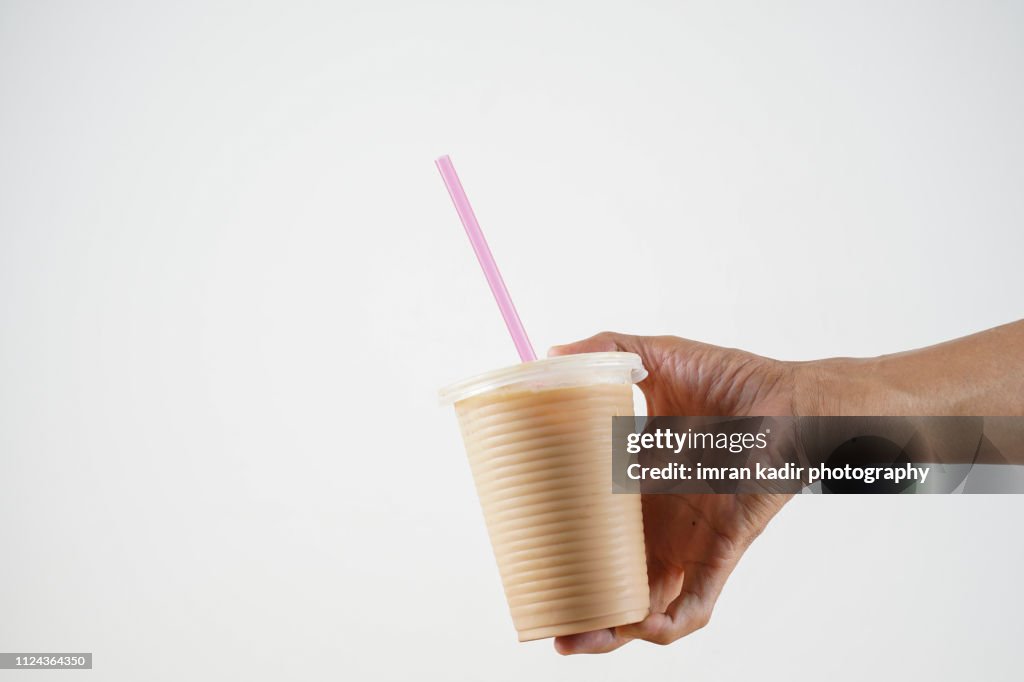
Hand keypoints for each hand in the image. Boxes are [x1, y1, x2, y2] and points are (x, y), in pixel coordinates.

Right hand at [548, 332, 794, 653]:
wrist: (793, 399)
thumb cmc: (734, 380)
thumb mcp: (658, 359)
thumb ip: (609, 348)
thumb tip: (553, 351)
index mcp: (639, 485)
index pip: (595, 529)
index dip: (566, 549)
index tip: (530, 557)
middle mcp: (660, 521)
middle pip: (615, 579)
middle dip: (583, 608)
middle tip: (549, 621)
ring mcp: (689, 540)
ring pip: (648, 605)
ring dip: (614, 631)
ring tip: (578, 638)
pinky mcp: (719, 549)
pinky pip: (695, 604)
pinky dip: (669, 625)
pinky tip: (641, 626)